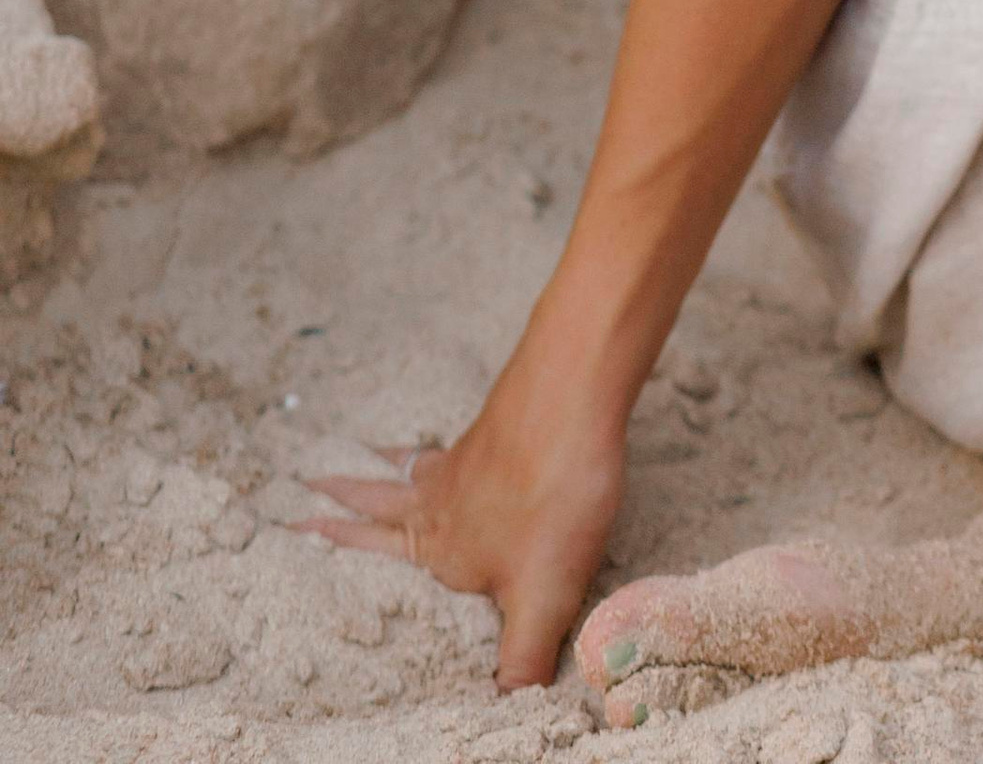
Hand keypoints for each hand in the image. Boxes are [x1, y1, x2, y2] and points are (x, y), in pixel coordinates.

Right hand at [303, 340, 627, 689]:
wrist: (576, 392)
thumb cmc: (552, 494)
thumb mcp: (544, 593)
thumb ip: (522, 657)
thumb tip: (511, 705)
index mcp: (438, 548)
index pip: (371, 551)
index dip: (333, 544)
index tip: (293, 532)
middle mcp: (440, 503)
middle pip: (377, 500)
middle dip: (338, 500)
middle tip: (300, 487)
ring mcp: (466, 462)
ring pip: (407, 471)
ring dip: (377, 471)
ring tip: (351, 462)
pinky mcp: (496, 430)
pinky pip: (448, 447)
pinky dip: (429, 452)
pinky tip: (442, 451)